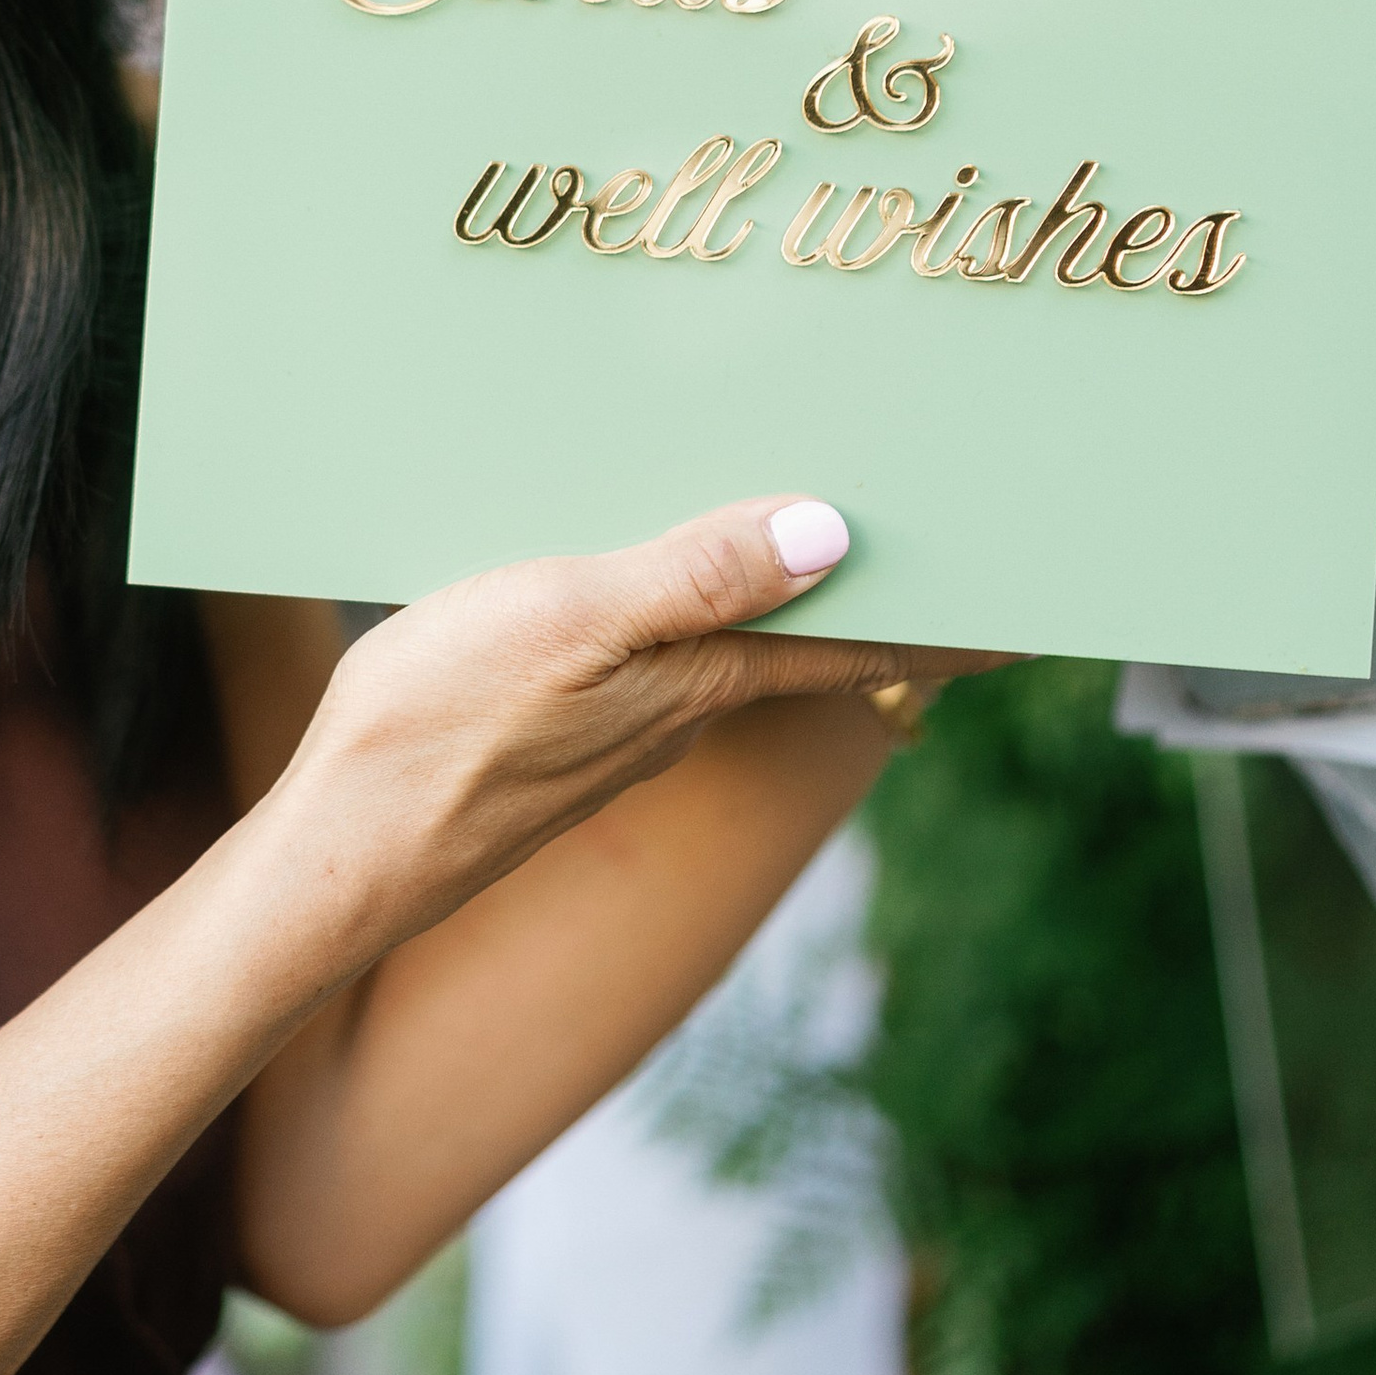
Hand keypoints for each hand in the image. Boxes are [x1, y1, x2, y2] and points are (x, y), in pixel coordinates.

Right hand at [271, 497, 1004, 961]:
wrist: (341, 852)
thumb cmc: (440, 732)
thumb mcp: (570, 622)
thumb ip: (693, 576)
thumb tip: (834, 534)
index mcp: (697, 682)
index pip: (857, 648)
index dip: (947, 627)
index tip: (1035, 610)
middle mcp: (675, 713)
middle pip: (801, 641)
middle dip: (866, 589)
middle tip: (930, 529)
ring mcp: (614, 729)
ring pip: (721, 645)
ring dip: (771, 592)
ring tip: (801, 521)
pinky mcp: (551, 731)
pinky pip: (647, 651)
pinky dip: (679, 606)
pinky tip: (643, 573)